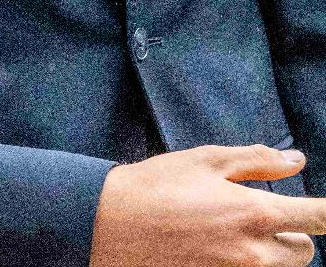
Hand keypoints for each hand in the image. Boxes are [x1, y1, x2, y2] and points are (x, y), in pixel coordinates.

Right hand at [90, 143, 325, 266]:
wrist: (111, 225)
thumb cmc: (156, 186)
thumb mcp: (204, 160)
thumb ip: (256, 160)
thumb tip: (297, 160)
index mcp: (253, 213)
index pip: (317, 217)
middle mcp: (255, 253)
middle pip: (304, 250)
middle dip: (288, 231)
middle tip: (251, 213)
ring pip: (279, 266)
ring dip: (269, 250)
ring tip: (228, 230)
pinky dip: (244, 261)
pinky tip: (214, 246)